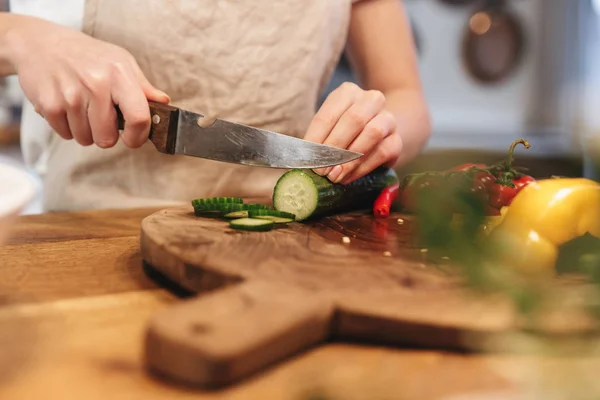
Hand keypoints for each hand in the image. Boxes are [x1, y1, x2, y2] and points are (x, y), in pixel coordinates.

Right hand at [6, 16, 169, 147]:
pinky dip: (67, 127)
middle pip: (107, 138)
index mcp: (119, 74)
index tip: (133, 139)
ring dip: (85, 131)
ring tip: (82, 109)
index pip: (139, 118)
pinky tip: (66, 107)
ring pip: (85, 139)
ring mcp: (71, 95)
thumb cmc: (87, 55)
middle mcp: (96, 84)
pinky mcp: (49, 104)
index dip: (138, 137)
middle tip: (101, 119)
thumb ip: (143, 87)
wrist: (39, 43)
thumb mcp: (120, 61)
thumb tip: (164, 103)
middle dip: (106, 136)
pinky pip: (65, 134)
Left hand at [304, 82, 400, 183]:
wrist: (379, 134)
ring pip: (372, 133)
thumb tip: (305, 159)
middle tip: (322, 170)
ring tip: (335, 176)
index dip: (316, 138)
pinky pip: (382, 152)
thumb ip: (318, 141)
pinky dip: (362, 167)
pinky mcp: (396, 140)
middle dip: (335, 148)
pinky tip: (348, 177)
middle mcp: (371, 100)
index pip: (329, 114)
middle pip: (354, 120)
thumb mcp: (329, 130)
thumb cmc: (345, 132)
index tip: (308, 158)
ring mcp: (388, 119)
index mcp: (348, 93)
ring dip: (350, 158)